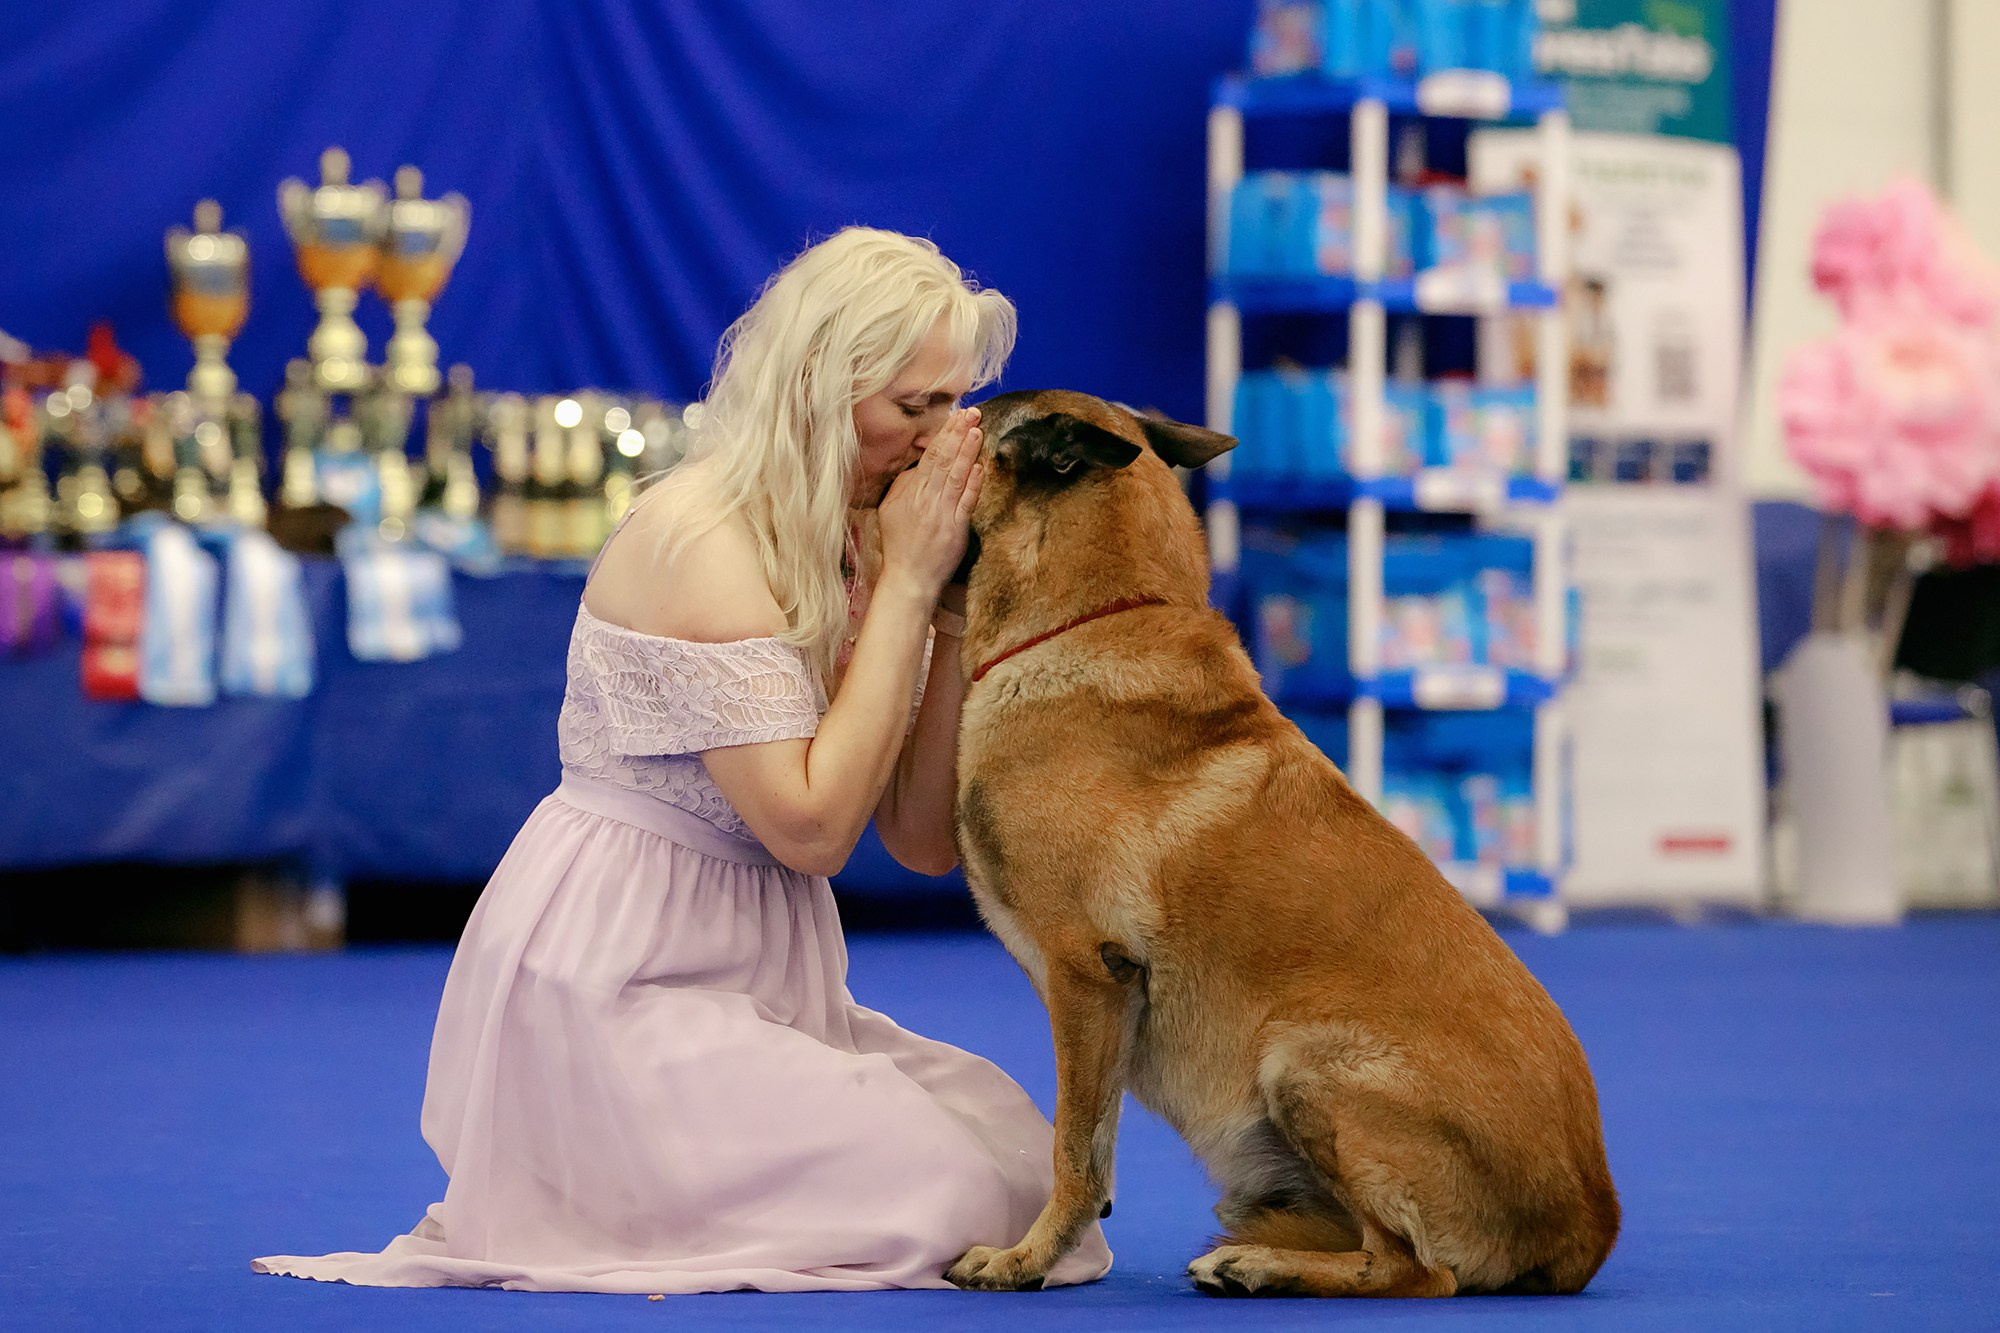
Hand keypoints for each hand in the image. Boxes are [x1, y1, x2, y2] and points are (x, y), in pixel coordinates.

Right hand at [878, 407, 982, 600]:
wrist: (909, 579)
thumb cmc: (899, 545)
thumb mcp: (890, 510)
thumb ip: (904, 485)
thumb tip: (919, 465)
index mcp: (908, 492)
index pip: (929, 456)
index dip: (945, 434)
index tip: (957, 415)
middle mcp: (924, 500)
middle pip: (943, 460)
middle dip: (958, 434)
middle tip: (972, 412)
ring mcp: (941, 514)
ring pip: (955, 477)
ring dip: (967, 452)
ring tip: (977, 430)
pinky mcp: (955, 530)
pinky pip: (966, 502)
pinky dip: (973, 483)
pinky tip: (980, 466)